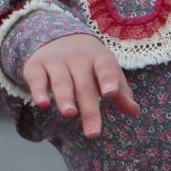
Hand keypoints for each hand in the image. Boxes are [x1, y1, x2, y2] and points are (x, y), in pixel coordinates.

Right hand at [23, 34, 140, 139]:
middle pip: (85, 85)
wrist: (59, 38)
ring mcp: (56, 61)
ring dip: (65, 98)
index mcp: (99, 58)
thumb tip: (134, 111)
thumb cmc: (90, 63)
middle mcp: (78, 58)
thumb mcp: (108, 72)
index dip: (108, 79)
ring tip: (70, 114)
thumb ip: (121, 92)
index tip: (110, 93)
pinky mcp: (36, 66)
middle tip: (93, 133)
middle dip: (89, 109)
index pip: (106, 68)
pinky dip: (38, 91)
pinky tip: (43, 103)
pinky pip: (37, 79)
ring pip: (61, 81)